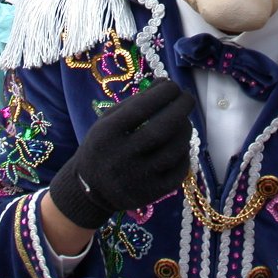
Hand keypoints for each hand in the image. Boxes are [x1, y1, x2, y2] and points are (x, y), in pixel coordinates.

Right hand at [49, 79, 193, 229]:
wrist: (89, 189)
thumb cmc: (103, 146)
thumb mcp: (108, 121)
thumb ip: (136, 101)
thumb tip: (166, 83)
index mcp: (106, 135)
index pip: (140, 109)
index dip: (162, 94)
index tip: (173, 86)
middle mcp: (121, 158)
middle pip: (160, 130)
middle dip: (180, 109)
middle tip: (188, 98)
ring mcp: (137, 179)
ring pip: (173, 151)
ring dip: (185, 130)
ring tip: (184, 120)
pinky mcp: (151, 195)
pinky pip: (179, 171)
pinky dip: (184, 154)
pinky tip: (181, 144)